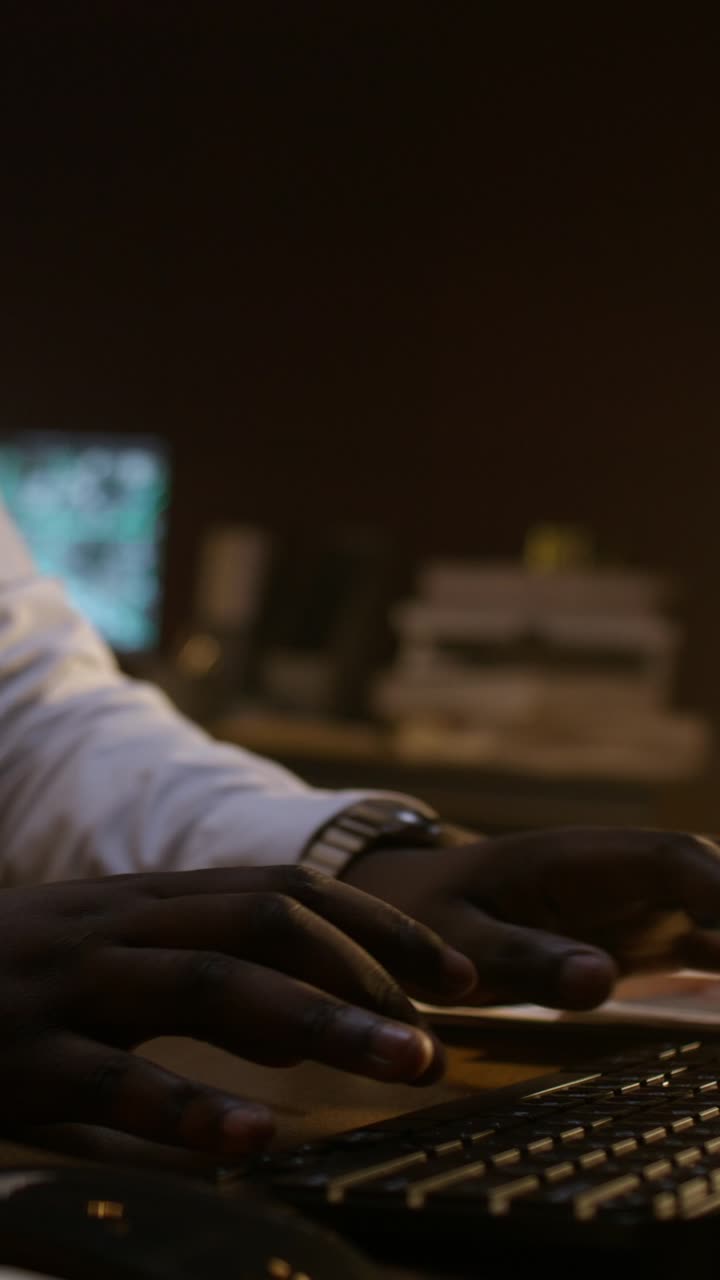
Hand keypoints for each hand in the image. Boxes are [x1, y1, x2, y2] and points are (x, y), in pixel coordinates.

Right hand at [0, 866, 475, 1153]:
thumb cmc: (6, 979)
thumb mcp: (107, 957)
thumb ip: (195, 977)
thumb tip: (302, 1026)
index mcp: (148, 901)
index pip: (285, 889)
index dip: (376, 927)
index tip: (451, 973)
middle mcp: (121, 926)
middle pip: (268, 923)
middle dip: (367, 970)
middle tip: (442, 1030)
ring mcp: (72, 986)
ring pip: (211, 985)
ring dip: (319, 1023)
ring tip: (401, 1065)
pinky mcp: (21, 1058)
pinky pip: (115, 1081)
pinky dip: (190, 1108)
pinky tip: (254, 1140)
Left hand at [342, 826, 719, 1010]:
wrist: (407, 900)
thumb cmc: (425, 912)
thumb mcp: (456, 939)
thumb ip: (522, 959)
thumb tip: (601, 983)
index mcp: (578, 858)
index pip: (675, 859)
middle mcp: (620, 873)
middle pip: (716, 880)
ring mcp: (636, 903)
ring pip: (719, 912)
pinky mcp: (640, 936)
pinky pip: (708, 946)